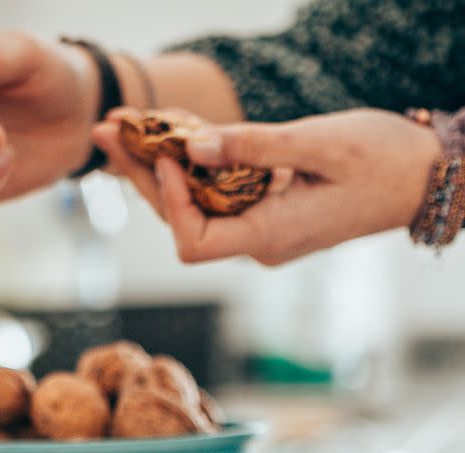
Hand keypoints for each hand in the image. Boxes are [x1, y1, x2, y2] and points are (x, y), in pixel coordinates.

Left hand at [93, 108, 441, 264]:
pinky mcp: (264, 213)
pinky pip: (215, 197)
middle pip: (182, 221)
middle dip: (143, 176)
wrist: (423, 179)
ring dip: (158, 170)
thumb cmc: (384, 162)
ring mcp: (259, 230)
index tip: (169, 154)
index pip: (195, 241)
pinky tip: (168, 141)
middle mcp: (257, 242)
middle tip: (107, 131)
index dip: (173, 201)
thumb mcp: (319, 145)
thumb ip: (254, 147)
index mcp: (270, 236)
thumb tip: (190, 146)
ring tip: (123, 132)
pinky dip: (191, 170)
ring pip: (194, 208)